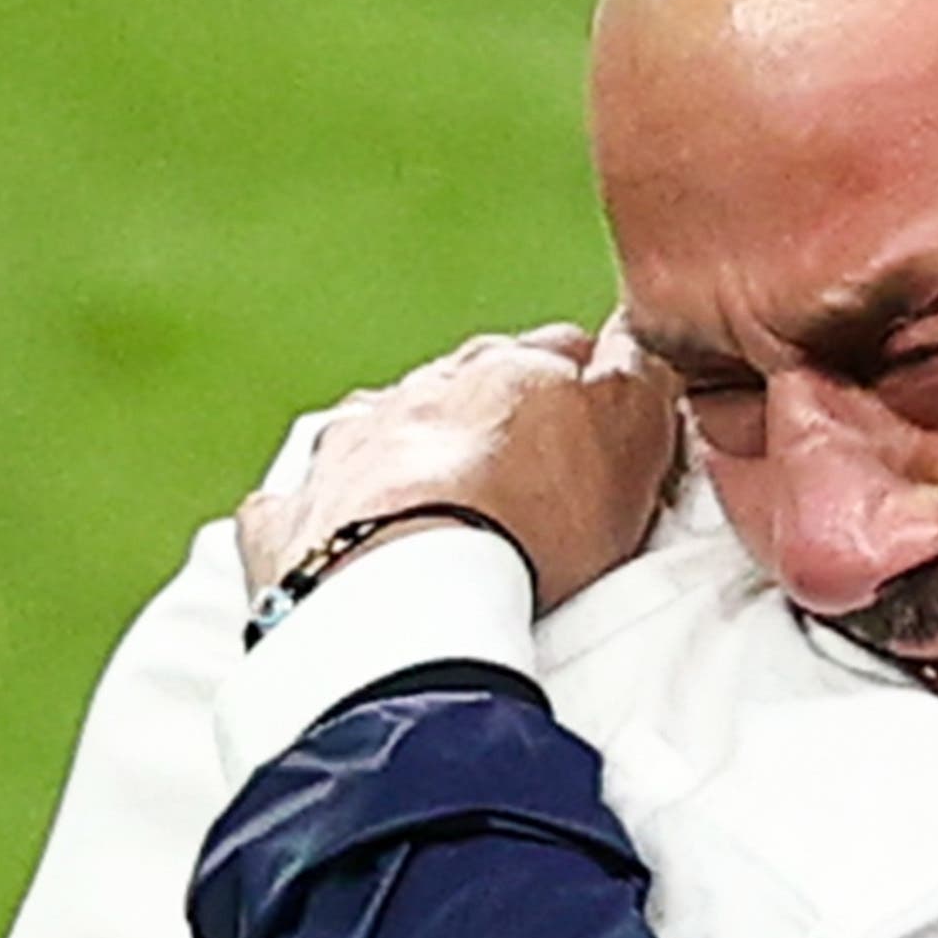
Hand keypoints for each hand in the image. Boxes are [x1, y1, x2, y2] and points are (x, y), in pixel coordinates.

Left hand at [237, 320, 678, 615]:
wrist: (414, 596)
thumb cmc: (531, 524)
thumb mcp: (631, 436)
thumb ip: (641, 376)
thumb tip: (639, 341)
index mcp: (504, 367)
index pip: (557, 354)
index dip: (585, 394)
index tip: (599, 438)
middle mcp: (417, 394)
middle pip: (466, 393)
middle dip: (494, 428)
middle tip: (528, 497)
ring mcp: (349, 451)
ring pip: (382, 435)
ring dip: (409, 466)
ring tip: (442, 530)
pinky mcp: (296, 520)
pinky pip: (303, 505)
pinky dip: (320, 519)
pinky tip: (339, 548)